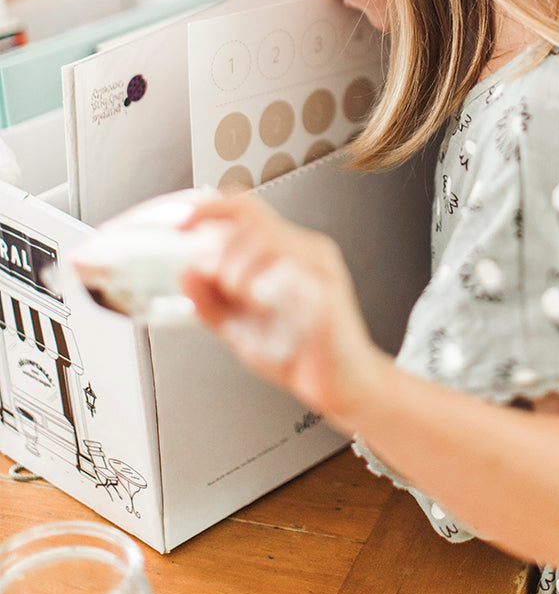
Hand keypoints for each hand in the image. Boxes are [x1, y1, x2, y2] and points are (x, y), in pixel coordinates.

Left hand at [180, 192, 384, 429]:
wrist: (342, 385)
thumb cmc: (301, 354)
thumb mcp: (241, 326)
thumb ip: (211, 302)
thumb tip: (185, 273)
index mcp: (289, 251)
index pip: (246, 209)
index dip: (209, 209)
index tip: (181, 224)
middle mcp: (308, 251)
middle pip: (253, 220)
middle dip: (221, 249)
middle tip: (216, 280)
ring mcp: (321, 268)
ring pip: (269, 240)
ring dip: (239, 267)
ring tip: (241, 296)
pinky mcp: (329, 291)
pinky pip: (293, 272)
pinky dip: (266, 285)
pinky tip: (263, 305)